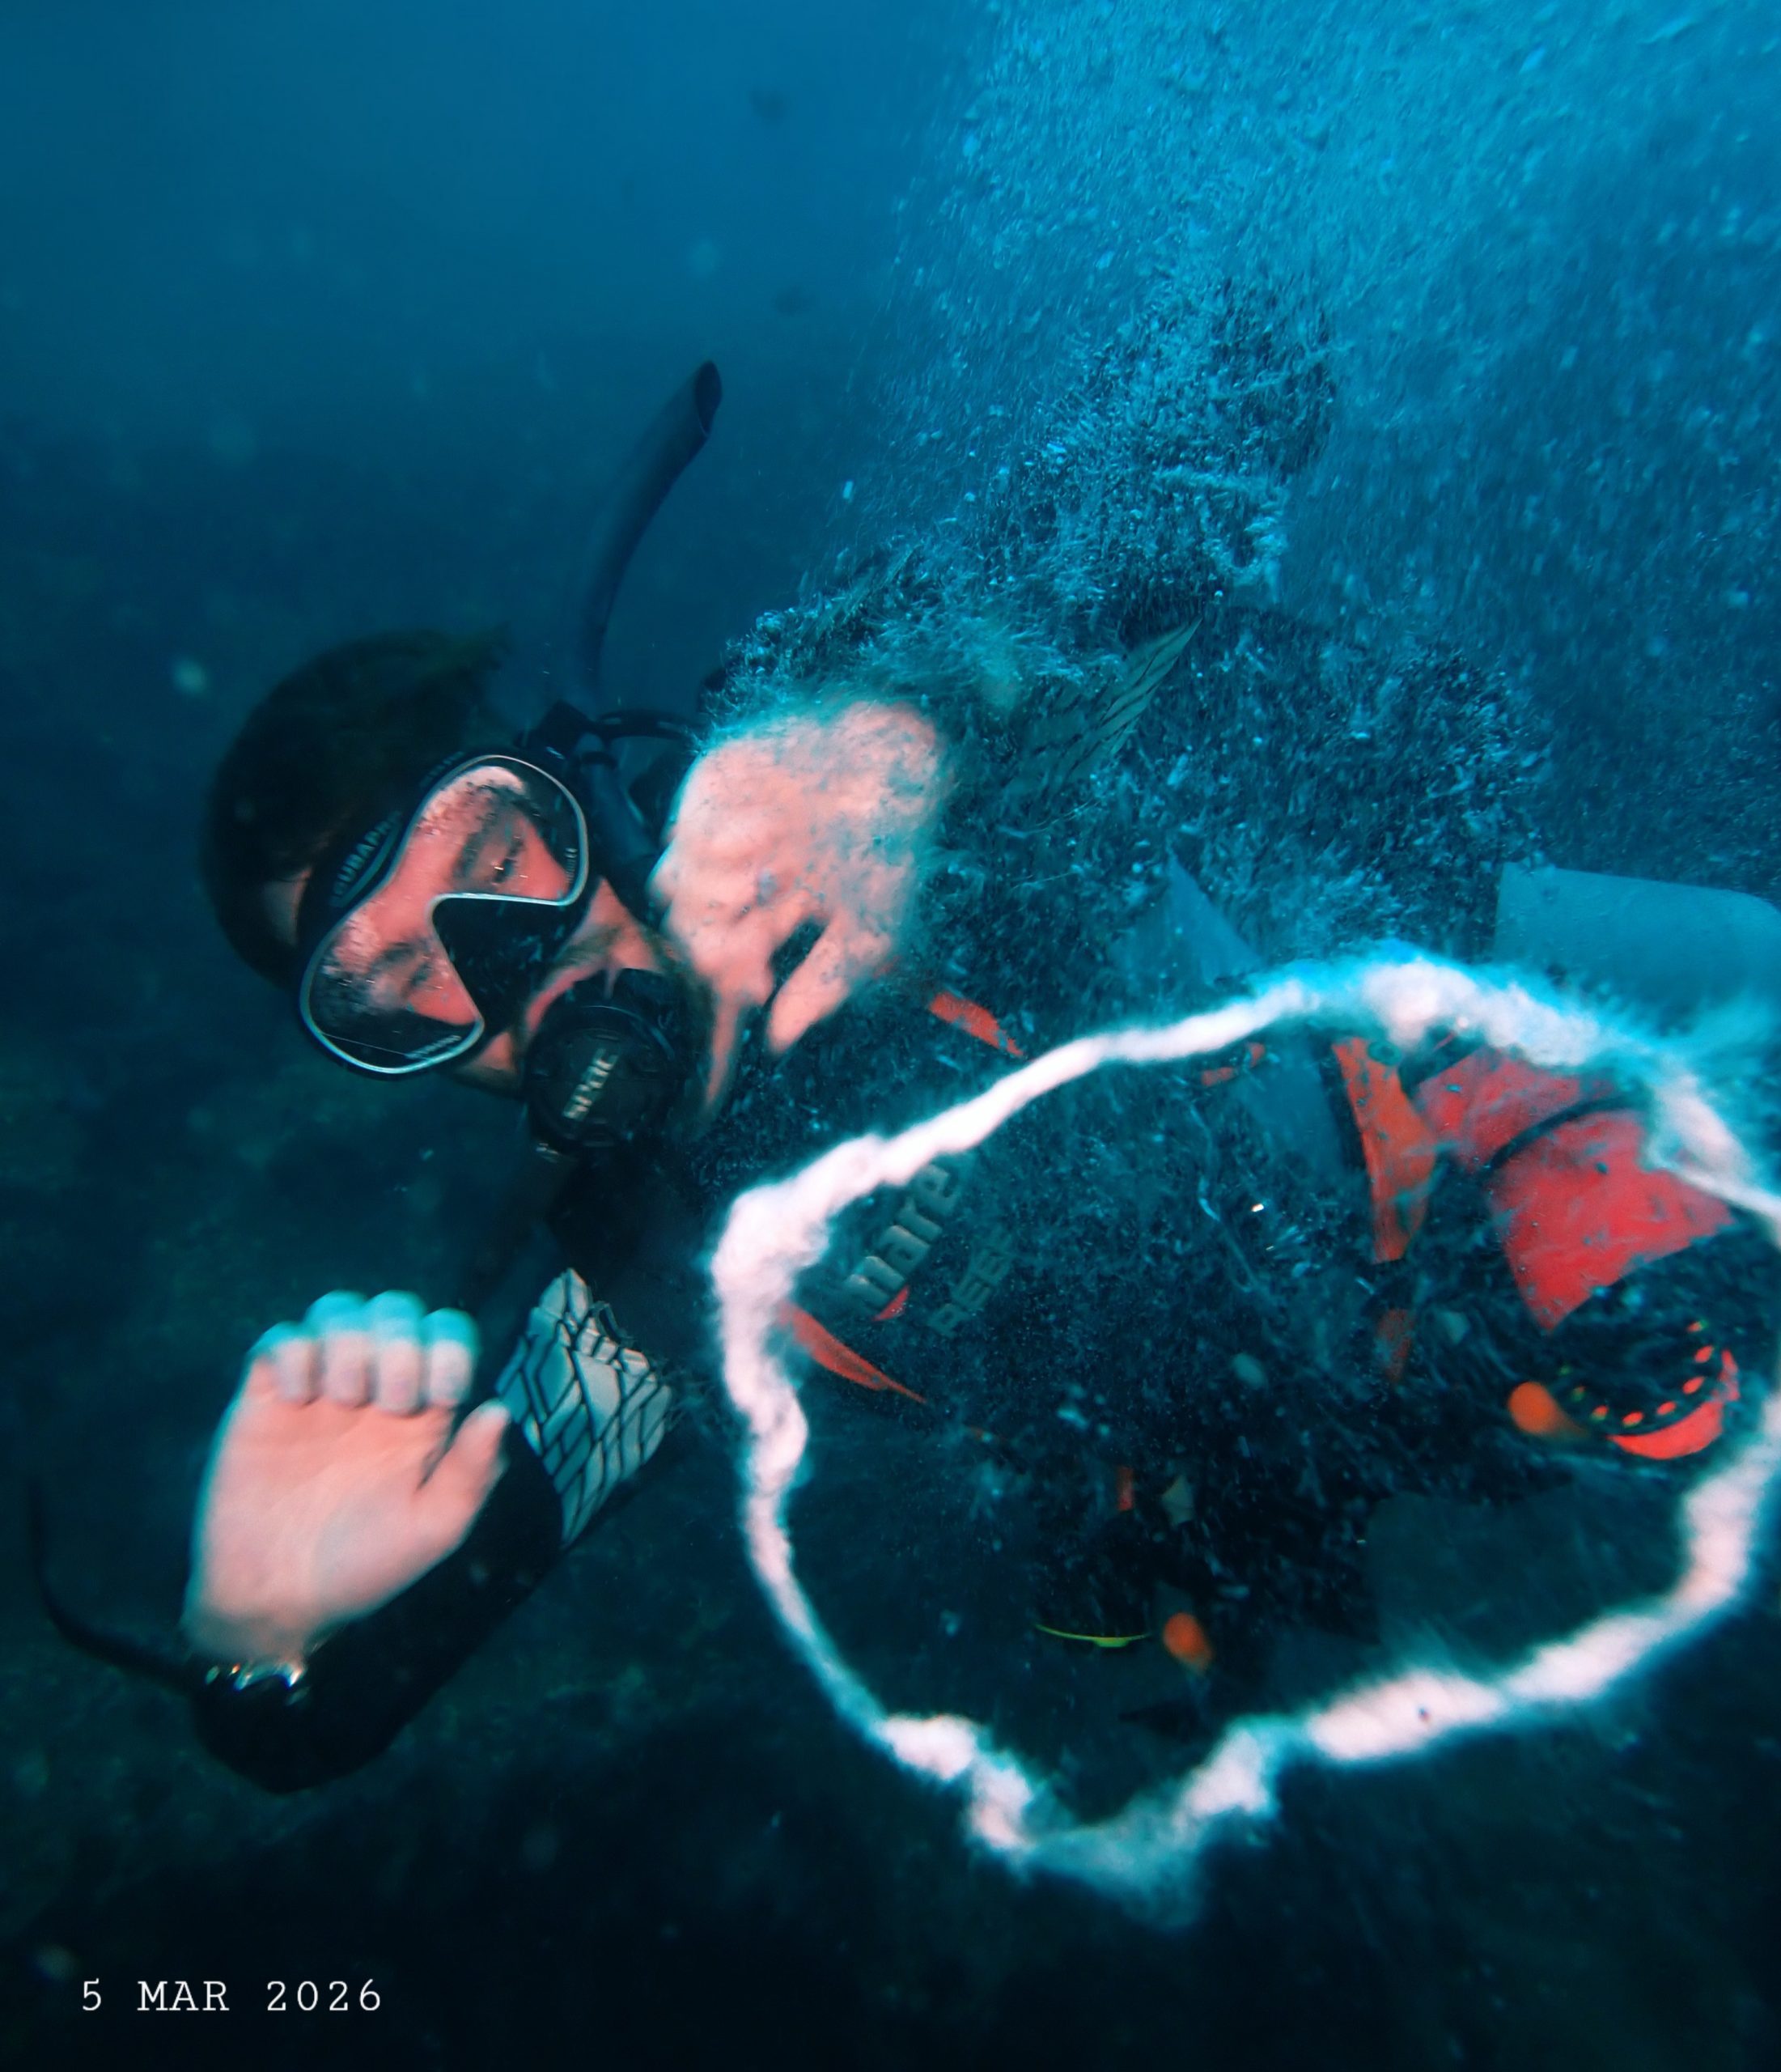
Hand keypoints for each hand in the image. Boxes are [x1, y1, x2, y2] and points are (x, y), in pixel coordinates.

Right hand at [181, 1292, 507, 1671]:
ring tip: (342, 1397)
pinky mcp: (266, 1399)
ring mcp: (318, 1389)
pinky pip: (279, 1338)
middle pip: (397, 1311)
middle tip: (389, 1403)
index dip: (450, 1347)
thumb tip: (500, 1408)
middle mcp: (372, 1390)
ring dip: (348, 1338)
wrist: (278, 1599)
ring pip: (339, 1310)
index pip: (448, 1336)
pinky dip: (292, 1351)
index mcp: (422, 1414)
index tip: (441, 1397)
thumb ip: (472, 1472)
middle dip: (400, 1342)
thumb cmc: (363, 1568)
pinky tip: (296, 1398)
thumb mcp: (432, 1531)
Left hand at [648, 700, 947, 1102]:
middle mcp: (734, 869)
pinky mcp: (710, 786)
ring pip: (673, 886)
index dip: (732, 979)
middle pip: (687, 928)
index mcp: (766, 907)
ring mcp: (716, 828)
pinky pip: (687, 830)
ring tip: (766, 877)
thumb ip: (822, 985)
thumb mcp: (867, 932)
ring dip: (716, 894)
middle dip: (717, 946)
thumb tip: (777, 1043)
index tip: (761, 985)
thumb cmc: (891, 846)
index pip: (723, 958)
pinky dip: (723, 840)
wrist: (898, 762)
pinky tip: (769, 829)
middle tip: (753, 947)